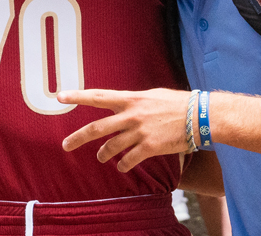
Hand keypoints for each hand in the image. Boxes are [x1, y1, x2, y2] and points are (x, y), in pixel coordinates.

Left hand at [58, 87, 191, 171]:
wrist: (201, 115)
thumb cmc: (177, 103)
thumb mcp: (150, 95)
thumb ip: (132, 101)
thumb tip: (120, 104)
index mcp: (129, 98)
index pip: (97, 96)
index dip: (77, 96)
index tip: (59, 96)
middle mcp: (131, 114)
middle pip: (97, 127)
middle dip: (78, 137)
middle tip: (65, 145)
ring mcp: (140, 131)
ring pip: (111, 146)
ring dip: (103, 154)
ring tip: (100, 157)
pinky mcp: (150, 146)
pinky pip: (130, 159)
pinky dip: (123, 164)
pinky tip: (122, 167)